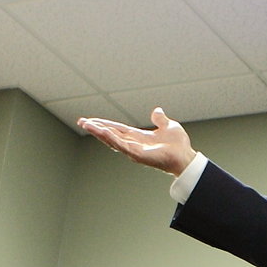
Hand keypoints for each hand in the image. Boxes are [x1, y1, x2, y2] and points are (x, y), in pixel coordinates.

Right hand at [78, 109, 194, 176]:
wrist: (185, 156)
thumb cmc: (178, 144)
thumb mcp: (168, 125)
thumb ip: (160, 119)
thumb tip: (156, 110)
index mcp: (138, 136)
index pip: (117, 129)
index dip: (104, 124)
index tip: (90, 120)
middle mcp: (133, 144)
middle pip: (110, 134)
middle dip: (96, 128)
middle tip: (81, 122)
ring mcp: (134, 150)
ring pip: (112, 140)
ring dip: (99, 132)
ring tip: (87, 125)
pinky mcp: (137, 155)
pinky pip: (121, 145)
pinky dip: (111, 139)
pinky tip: (102, 132)